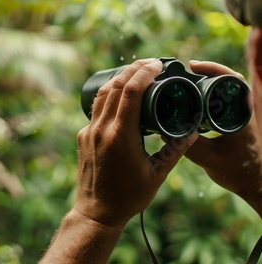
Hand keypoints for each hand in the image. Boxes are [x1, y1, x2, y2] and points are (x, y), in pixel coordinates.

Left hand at [75, 59, 197, 226]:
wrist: (96, 212)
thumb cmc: (128, 196)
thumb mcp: (157, 174)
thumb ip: (175, 150)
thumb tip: (192, 131)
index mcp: (120, 136)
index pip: (130, 91)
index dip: (144, 72)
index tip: (158, 64)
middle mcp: (100, 129)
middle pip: (115, 86)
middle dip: (132, 69)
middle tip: (150, 63)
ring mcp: (88, 132)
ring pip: (101, 95)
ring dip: (118, 79)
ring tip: (136, 73)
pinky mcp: (82, 137)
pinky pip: (95, 109)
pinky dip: (109, 97)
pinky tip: (120, 97)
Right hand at [185, 60, 261, 215]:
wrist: (252, 182)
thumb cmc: (237, 172)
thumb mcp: (209, 159)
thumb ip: (187, 146)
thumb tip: (163, 132)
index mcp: (240, 115)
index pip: (231, 81)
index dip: (213, 69)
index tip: (193, 67)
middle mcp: (242, 110)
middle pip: (226, 80)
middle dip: (206, 72)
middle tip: (184, 70)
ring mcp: (237, 114)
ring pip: (223, 90)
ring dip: (205, 82)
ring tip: (184, 80)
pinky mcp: (231, 120)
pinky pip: (219, 100)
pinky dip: (205, 94)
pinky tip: (191, 96)